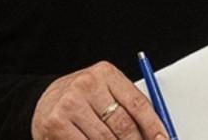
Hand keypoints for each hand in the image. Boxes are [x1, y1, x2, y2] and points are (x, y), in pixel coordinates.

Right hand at [31, 61, 167, 138]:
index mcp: (106, 73)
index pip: (137, 103)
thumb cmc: (83, 98)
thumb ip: (129, 107)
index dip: (153, 126)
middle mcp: (87, 85)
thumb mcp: (107, 92)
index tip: (163, 139)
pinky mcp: (55, 123)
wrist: (44, 99)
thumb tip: (156, 133)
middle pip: (122, 125)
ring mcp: (70, 104)